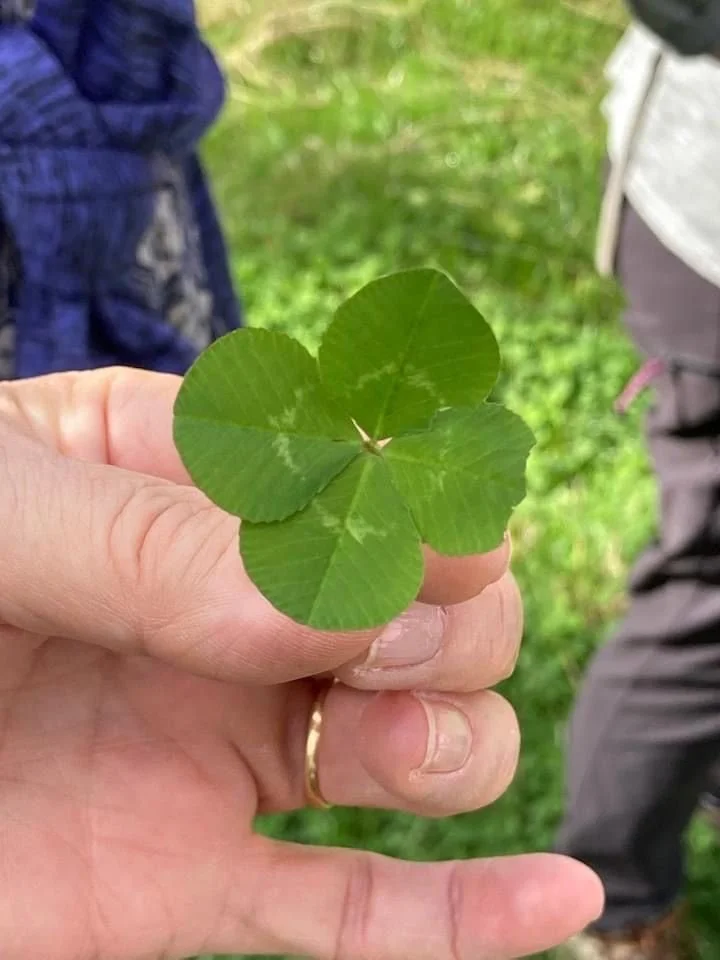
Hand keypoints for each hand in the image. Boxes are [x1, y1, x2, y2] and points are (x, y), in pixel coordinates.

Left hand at [0, 369, 602, 959]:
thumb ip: (141, 541)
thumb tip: (316, 601)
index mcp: (183, 486)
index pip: (356, 467)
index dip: (412, 496)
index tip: (407, 530)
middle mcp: (228, 610)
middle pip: (423, 600)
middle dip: (450, 614)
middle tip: (393, 633)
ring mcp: (223, 744)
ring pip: (419, 742)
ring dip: (461, 739)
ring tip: (401, 741)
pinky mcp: (192, 876)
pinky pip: (355, 909)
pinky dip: (460, 916)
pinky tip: (558, 897)